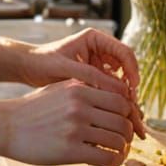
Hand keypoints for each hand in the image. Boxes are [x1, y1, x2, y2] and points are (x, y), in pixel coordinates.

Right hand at [0, 79, 137, 165]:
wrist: (5, 126)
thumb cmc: (32, 110)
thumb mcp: (58, 90)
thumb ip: (83, 93)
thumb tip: (112, 103)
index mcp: (79, 88)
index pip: (120, 100)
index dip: (127, 114)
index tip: (121, 123)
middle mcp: (80, 105)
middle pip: (124, 121)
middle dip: (127, 134)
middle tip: (121, 141)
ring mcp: (76, 127)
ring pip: (119, 141)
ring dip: (122, 150)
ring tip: (115, 153)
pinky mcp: (71, 150)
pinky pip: (107, 158)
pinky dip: (114, 162)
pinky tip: (108, 162)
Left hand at [19, 28, 145, 138]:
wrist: (28, 69)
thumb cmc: (43, 62)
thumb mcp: (67, 67)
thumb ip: (92, 76)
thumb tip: (120, 89)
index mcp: (96, 39)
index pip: (124, 52)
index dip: (132, 70)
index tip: (133, 88)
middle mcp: (101, 51)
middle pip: (127, 71)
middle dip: (132, 93)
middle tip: (136, 112)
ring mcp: (100, 67)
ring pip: (122, 85)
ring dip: (127, 104)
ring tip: (134, 125)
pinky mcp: (96, 82)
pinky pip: (112, 94)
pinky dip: (116, 108)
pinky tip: (120, 124)